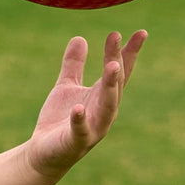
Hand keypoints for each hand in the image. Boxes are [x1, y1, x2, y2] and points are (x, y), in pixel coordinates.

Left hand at [26, 30, 146, 184]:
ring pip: (107, 106)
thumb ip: (74, 65)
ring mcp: (93, 128)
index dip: (129, 52)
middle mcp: (103, 111)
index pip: (120, 72)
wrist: (43, 152)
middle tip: (116, 37)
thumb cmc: (60, 119)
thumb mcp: (66, 86)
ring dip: (110, 86)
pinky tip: (78, 108)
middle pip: (114, 84)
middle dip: (117, 61)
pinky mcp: (76, 142)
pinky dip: (80, 119)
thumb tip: (80, 37)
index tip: (141, 32)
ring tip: (112, 65)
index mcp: (102, 96)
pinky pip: (80, 130)